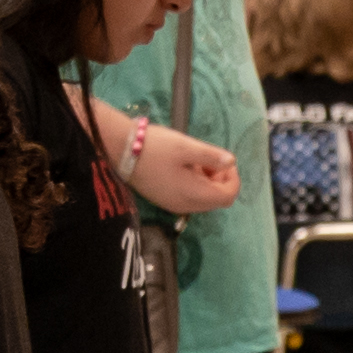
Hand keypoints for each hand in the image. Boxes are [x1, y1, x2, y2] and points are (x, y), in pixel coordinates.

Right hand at [118, 121, 240, 214]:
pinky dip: (195, 183)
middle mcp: (185, 206)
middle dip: (220, 179)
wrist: (120, 151)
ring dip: (207, 181)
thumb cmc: (155, 147)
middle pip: (217, 200)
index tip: (224, 161)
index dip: (232, 179)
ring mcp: (173, 205)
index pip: (227, 197)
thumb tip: (231, 162)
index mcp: (193, 194)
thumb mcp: (186, 147)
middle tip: (209, 158)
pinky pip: (189, 197)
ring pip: (204, 199)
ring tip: (195, 160)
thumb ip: (211, 156)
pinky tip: (184, 166)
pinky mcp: (164, 200)